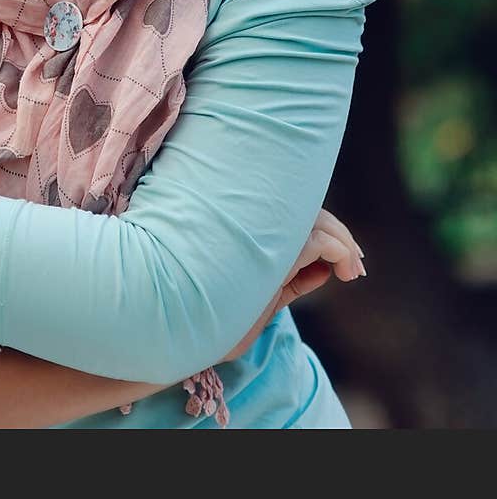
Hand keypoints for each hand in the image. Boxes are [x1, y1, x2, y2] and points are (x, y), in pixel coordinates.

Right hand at [219, 207, 364, 361]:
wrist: (195, 337)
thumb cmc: (222, 320)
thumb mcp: (267, 298)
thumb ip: (294, 282)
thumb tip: (324, 270)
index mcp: (253, 235)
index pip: (297, 217)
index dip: (327, 230)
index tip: (347, 258)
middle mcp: (257, 230)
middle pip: (309, 214)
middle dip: (340, 236)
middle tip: (357, 265)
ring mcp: (262, 239)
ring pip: (316, 222)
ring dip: (343, 243)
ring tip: (353, 270)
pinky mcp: (272, 256)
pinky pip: (318, 242)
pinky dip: (338, 251)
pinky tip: (343, 271)